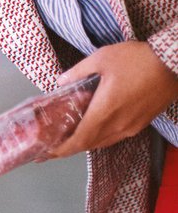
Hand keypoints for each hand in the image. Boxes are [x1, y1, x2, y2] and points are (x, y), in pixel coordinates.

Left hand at [49, 41, 177, 156]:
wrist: (174, 64)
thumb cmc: (136, 59)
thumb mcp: (100, 59)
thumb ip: (78, 72)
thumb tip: (60, 81)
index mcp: (105, 111)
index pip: (80, 139)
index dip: (62, 149)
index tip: (47, 153)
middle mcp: (119, 125)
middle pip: (90, 144)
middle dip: (69, 148)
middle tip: (52, 146)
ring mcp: (132, 126)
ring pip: (104, 141)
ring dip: (86, 142)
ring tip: (69, 138)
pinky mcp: (142, 123)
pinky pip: (116, 136)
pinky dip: (100, 136)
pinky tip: (93, 127)